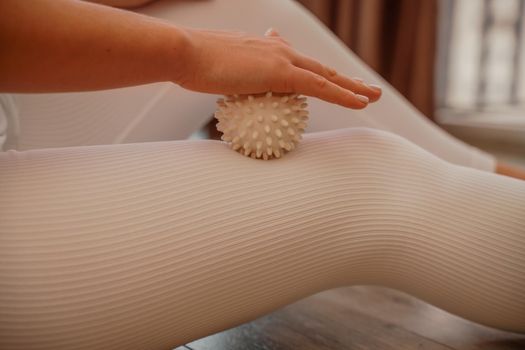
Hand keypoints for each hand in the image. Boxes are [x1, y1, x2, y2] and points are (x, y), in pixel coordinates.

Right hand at [175, 27, 381, 108]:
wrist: (184, 53)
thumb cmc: (191, 65)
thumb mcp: (213, 69)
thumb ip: (228, 77)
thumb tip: (226, 87)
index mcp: (264, 49)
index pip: (296, 59)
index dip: (314, 70)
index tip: (325, 75)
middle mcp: (278, 49)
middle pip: (319, 66)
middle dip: (344, 77)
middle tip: (365, 87)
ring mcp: (282, 58)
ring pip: (327, 75)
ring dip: (353, 86)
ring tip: (373, 96)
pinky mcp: (282, 72)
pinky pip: (321, 87)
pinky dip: (343, 95)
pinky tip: (361, 103)